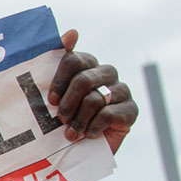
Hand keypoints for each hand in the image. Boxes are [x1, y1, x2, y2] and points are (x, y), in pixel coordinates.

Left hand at [47, 29, 137, 153]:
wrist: (81, 148)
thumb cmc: (65, 117)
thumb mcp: (54, 93)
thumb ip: (59, 62)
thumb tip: (72, 32)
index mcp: (87, 64)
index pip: (73, 60)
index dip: (59, 80)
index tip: (49, 100)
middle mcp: (106, 73)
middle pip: (83, 79)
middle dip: (67, 103)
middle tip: (60, 119)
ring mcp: (121, 90)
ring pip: (95, 99)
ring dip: (78, 119)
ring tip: (70, 133)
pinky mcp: (131, 110)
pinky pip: (109, 114)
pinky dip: (93, 127)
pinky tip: (88, 135)